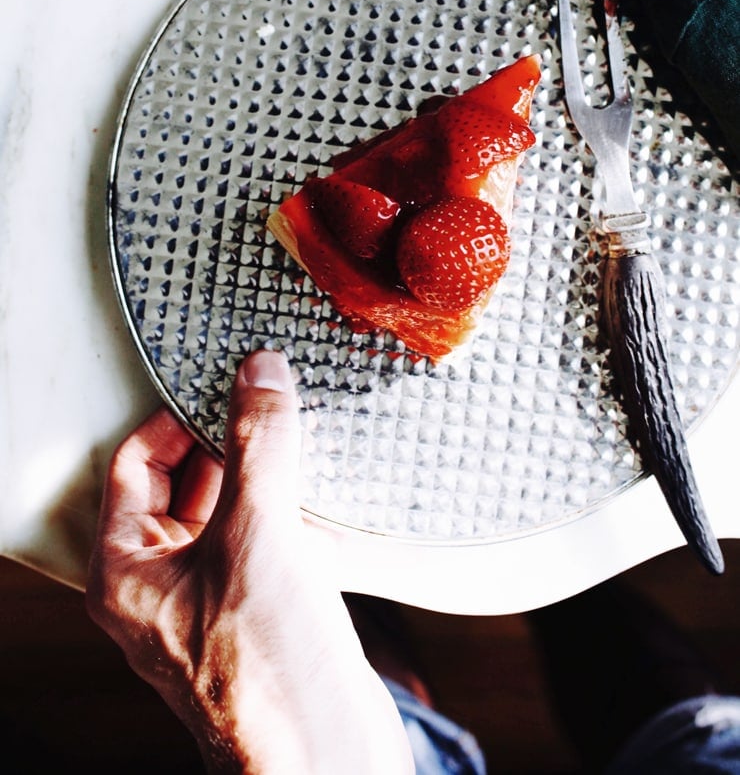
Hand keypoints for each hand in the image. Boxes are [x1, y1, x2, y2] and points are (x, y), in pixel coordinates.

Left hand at [86, 350, 412, 773]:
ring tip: (300, 440)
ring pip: (233, 513)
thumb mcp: (257, 537)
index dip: (175, 419)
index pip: (136, 465)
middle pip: (185, 485)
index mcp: (130, 571)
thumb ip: (257, 448)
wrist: (324, 758)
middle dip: (227, 443)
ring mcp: (215, 600)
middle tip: (266, 402)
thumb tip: (258, 376)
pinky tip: (329, 504)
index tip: (222, 385)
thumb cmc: (264, 673)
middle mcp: (164, 585)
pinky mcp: (263, 613)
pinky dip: (296, 518)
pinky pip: (269, 544)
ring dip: (266, 478)